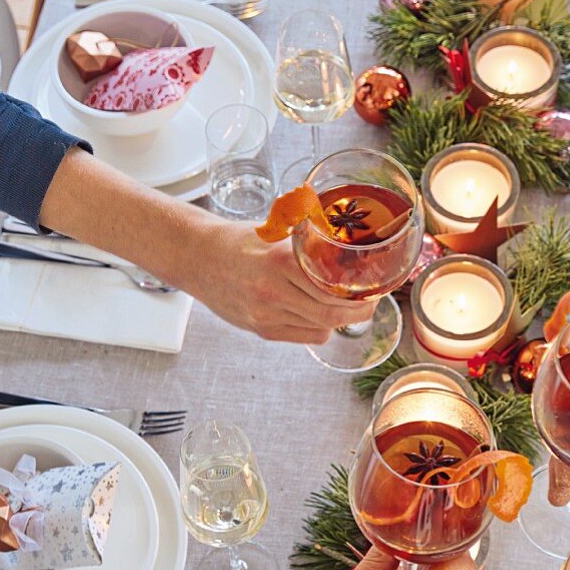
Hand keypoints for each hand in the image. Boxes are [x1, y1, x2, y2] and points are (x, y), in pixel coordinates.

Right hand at [185, 220, 374, 342]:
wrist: (196, 258)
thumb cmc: (237, 242)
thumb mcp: (275, 232)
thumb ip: (307, 242)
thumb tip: (346, 244)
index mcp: (279, 262)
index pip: (332, 288)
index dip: (359, 294)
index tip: (373, 289)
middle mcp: (272, 292)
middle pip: (331, 314)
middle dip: (358, 312)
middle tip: (370, 304)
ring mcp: (265, 315)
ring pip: (319, 328)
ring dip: (339, 320)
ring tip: (348, 308)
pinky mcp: (261, 329)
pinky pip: (303, 337)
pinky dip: (318, 328)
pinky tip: (321, 315)